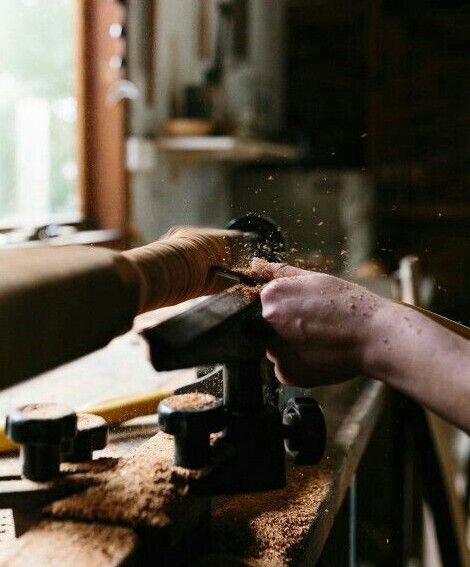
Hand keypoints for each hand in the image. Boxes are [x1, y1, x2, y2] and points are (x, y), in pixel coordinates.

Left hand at [252, 258, 386, 386]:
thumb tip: (256, 264)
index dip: (287, 306)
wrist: (374, 336)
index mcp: (272, 296)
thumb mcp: (314, 279)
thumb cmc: (348, 304)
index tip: (306, 310)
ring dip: (291, 345)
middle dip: (286, 326)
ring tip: (320, 340)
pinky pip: (286, 367)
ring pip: (275, 347)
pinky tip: (319, 353)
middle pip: (267, 326)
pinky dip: (299, 363)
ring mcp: (276, 350)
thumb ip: (279, 272)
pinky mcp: (287, 373)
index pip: (265, 302)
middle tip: (316, 324)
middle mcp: (268, 323)